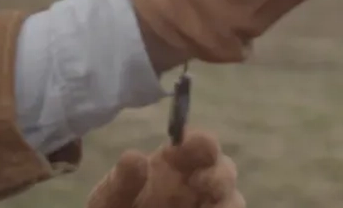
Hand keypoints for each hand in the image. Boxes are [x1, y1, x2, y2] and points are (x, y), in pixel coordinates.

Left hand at [83, 129, 243, 207]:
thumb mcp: (109, 200)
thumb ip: (121, 182)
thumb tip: (134, 156)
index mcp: (172, 165)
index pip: (197, 144)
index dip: (202, 141)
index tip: (198, 144)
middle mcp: (195, 184)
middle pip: (224, 170)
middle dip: (220, 174)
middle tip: (203, 184)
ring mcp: (205, 206)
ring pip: (233, 200)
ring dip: (228, 203)